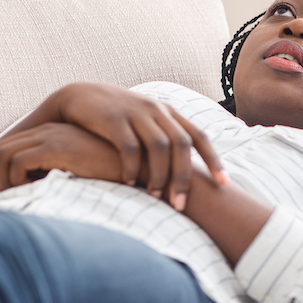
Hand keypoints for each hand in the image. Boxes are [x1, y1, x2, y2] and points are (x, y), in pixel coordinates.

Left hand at [0, 122, 126, 194]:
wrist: (142, 167)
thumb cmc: (118, 175)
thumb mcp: (85, 170)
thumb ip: (64, 172)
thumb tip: (40, 188)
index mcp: (57, 134)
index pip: (14, 146)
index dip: (5, 170)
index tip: (10, 192)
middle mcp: (51, 131)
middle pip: (3, 148)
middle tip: (2, 196)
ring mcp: (53, 136)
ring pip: (4, 153)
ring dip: (4, 177)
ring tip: (15, 196)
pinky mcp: (57, 147)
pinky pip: (18, 162)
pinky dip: (17, 179)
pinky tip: (32, 192)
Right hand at [41, 83, 225, 205]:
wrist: (78, 97)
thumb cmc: (117, 119)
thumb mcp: (145, 124)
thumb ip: (165, 141)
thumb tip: (187, 173)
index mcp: (169, 113)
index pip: (199, 136)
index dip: (214, 160)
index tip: (224, 184)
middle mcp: (157, 110)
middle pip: (182, 144)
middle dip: (183, 177)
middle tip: (180, 204)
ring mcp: (135, 112)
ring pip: (159, 146)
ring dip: (159, 175)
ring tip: (155, 197)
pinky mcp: (112, 119)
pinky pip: (129, 146)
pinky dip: (132, 167)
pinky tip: (129, 183)